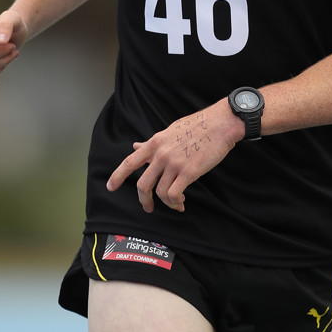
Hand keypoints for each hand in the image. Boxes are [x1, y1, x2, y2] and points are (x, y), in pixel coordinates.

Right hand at [0, 10, 28, 86]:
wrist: (9, 34)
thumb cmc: (11, 25)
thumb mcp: (14, 20)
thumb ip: (7, 26)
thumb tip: (0, 41)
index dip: (4, 52)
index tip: (11, 45)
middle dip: (4, 61)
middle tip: (11, 51)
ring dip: (0, 69)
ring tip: (5, 58)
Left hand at [106, 101, 244, 212]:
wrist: (220, 123)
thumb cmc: (197, 126)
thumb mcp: (170, 131)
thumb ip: (152, 143)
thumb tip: (136, 146)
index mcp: (155, 142)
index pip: (130, 161)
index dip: (118, 175)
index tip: (110, 187)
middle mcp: (161, 153)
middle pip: (143, 184)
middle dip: (144, 200)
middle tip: (148, 207)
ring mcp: (174, 163)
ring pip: (160, 192)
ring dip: (166, 203)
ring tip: (176, 203)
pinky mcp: (189, 171)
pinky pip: (174, 194)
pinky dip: (176, 202)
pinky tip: (181, 201)